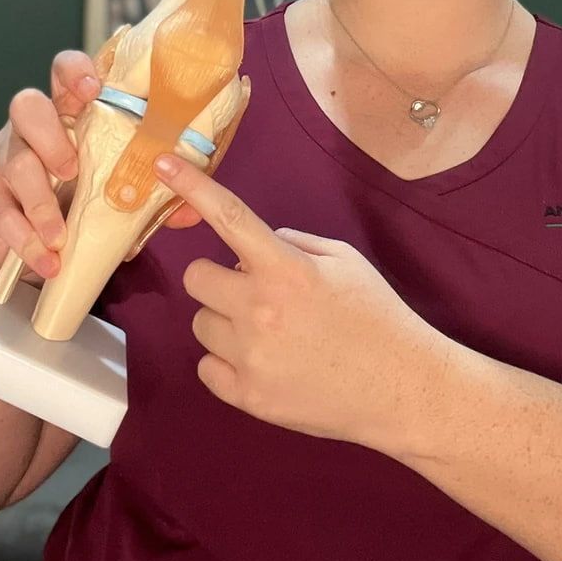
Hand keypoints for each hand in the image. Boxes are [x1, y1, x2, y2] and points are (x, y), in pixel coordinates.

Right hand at [0, 52, 205, 280]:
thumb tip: (190, 211)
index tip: (92, 88)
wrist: (34, 249)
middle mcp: (30, 127)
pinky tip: (45, 259)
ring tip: (58, 236)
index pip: (63, 72)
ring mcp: (2, 157)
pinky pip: (0, 211)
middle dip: (50, 136)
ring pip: (14, 162)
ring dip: (40, 202)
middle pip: (26, 106)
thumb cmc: (79, 204)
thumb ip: (150, 198)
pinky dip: (25, 239)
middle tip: (72, 171)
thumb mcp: (116, 196)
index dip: (73, 72)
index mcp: (67, 113)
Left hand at [152, 153, 445, 451]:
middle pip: (196, 278)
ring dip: (225, 322)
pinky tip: (265, 363)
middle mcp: (259, 309)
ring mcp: (249, 357)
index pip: (229, 218)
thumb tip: (252, 248)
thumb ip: (293, 243)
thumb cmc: (376, 316)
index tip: (161, 163)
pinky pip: (207, 368)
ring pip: (201, 324)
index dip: (192, 187)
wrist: (400, 388)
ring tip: (270, 334)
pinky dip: (227, 363)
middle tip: (254, 291)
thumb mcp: (344, 260)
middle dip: (218, 279)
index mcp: (285, 268)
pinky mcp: (247, 397)